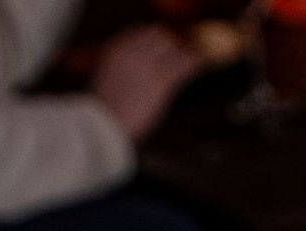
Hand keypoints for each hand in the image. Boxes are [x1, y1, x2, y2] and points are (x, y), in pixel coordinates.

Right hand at [90, 25, 204, 141]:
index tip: (165, 44)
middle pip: (159, 35)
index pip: (141, 32)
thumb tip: (135, 72)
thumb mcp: (109, 78)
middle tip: (182, 51)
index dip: (156, 38)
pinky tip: (200, 62)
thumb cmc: (107, 109)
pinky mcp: (161, 82)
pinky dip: (193, 62)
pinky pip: (182, 65)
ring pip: (172, 46)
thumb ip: (124, 68)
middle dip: (172, 43)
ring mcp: (147, 65)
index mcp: (117, 50)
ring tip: (195, 54)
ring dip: (185, 50)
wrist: (105, 122)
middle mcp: (132, 52)